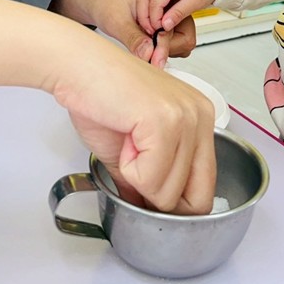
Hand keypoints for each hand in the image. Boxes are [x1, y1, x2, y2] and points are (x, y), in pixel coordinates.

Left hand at [49, 0, 196, 66]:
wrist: (100, 0)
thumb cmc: (108, 2)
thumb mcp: (118, 21)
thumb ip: (134, 38)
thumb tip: (148, 54)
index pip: (174, 27)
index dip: (164, 46)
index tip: (154, 61)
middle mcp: (169, 10)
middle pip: (184, 38)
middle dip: (166, 49)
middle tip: (149, 56)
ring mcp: (167, 21)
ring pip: (179, 45)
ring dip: (163, 52)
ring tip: (143, 49)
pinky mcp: (162, 31)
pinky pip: (170, 47)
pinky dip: (159, 52)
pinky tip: (145, 49)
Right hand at [51, 29, 216, 212]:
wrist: (78, 68)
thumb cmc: (101, 97)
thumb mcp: (133, 149)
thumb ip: (150, 182)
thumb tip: (154, 215)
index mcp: (201, 119)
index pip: (205, 190)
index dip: (174, 205)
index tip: (146, 194)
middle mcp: (202, 117)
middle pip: (195, 199)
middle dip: (157, 199)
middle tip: (132, 168)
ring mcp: (186, 118)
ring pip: (168, 194)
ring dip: (137, 180)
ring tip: (126, 142)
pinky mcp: (165, 121)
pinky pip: (150, 180)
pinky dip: (128, 170)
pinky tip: (123, 137)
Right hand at [136, 0, 220, 37]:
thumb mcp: (196, 2)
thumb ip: (179, 13)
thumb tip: (164, 25)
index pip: (155, 2)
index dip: (154, 19)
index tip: (158, 32)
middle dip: (143, 16)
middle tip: (150, 31)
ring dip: (143, 11)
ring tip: (151, 26)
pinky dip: (147, 5)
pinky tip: (154, 17)